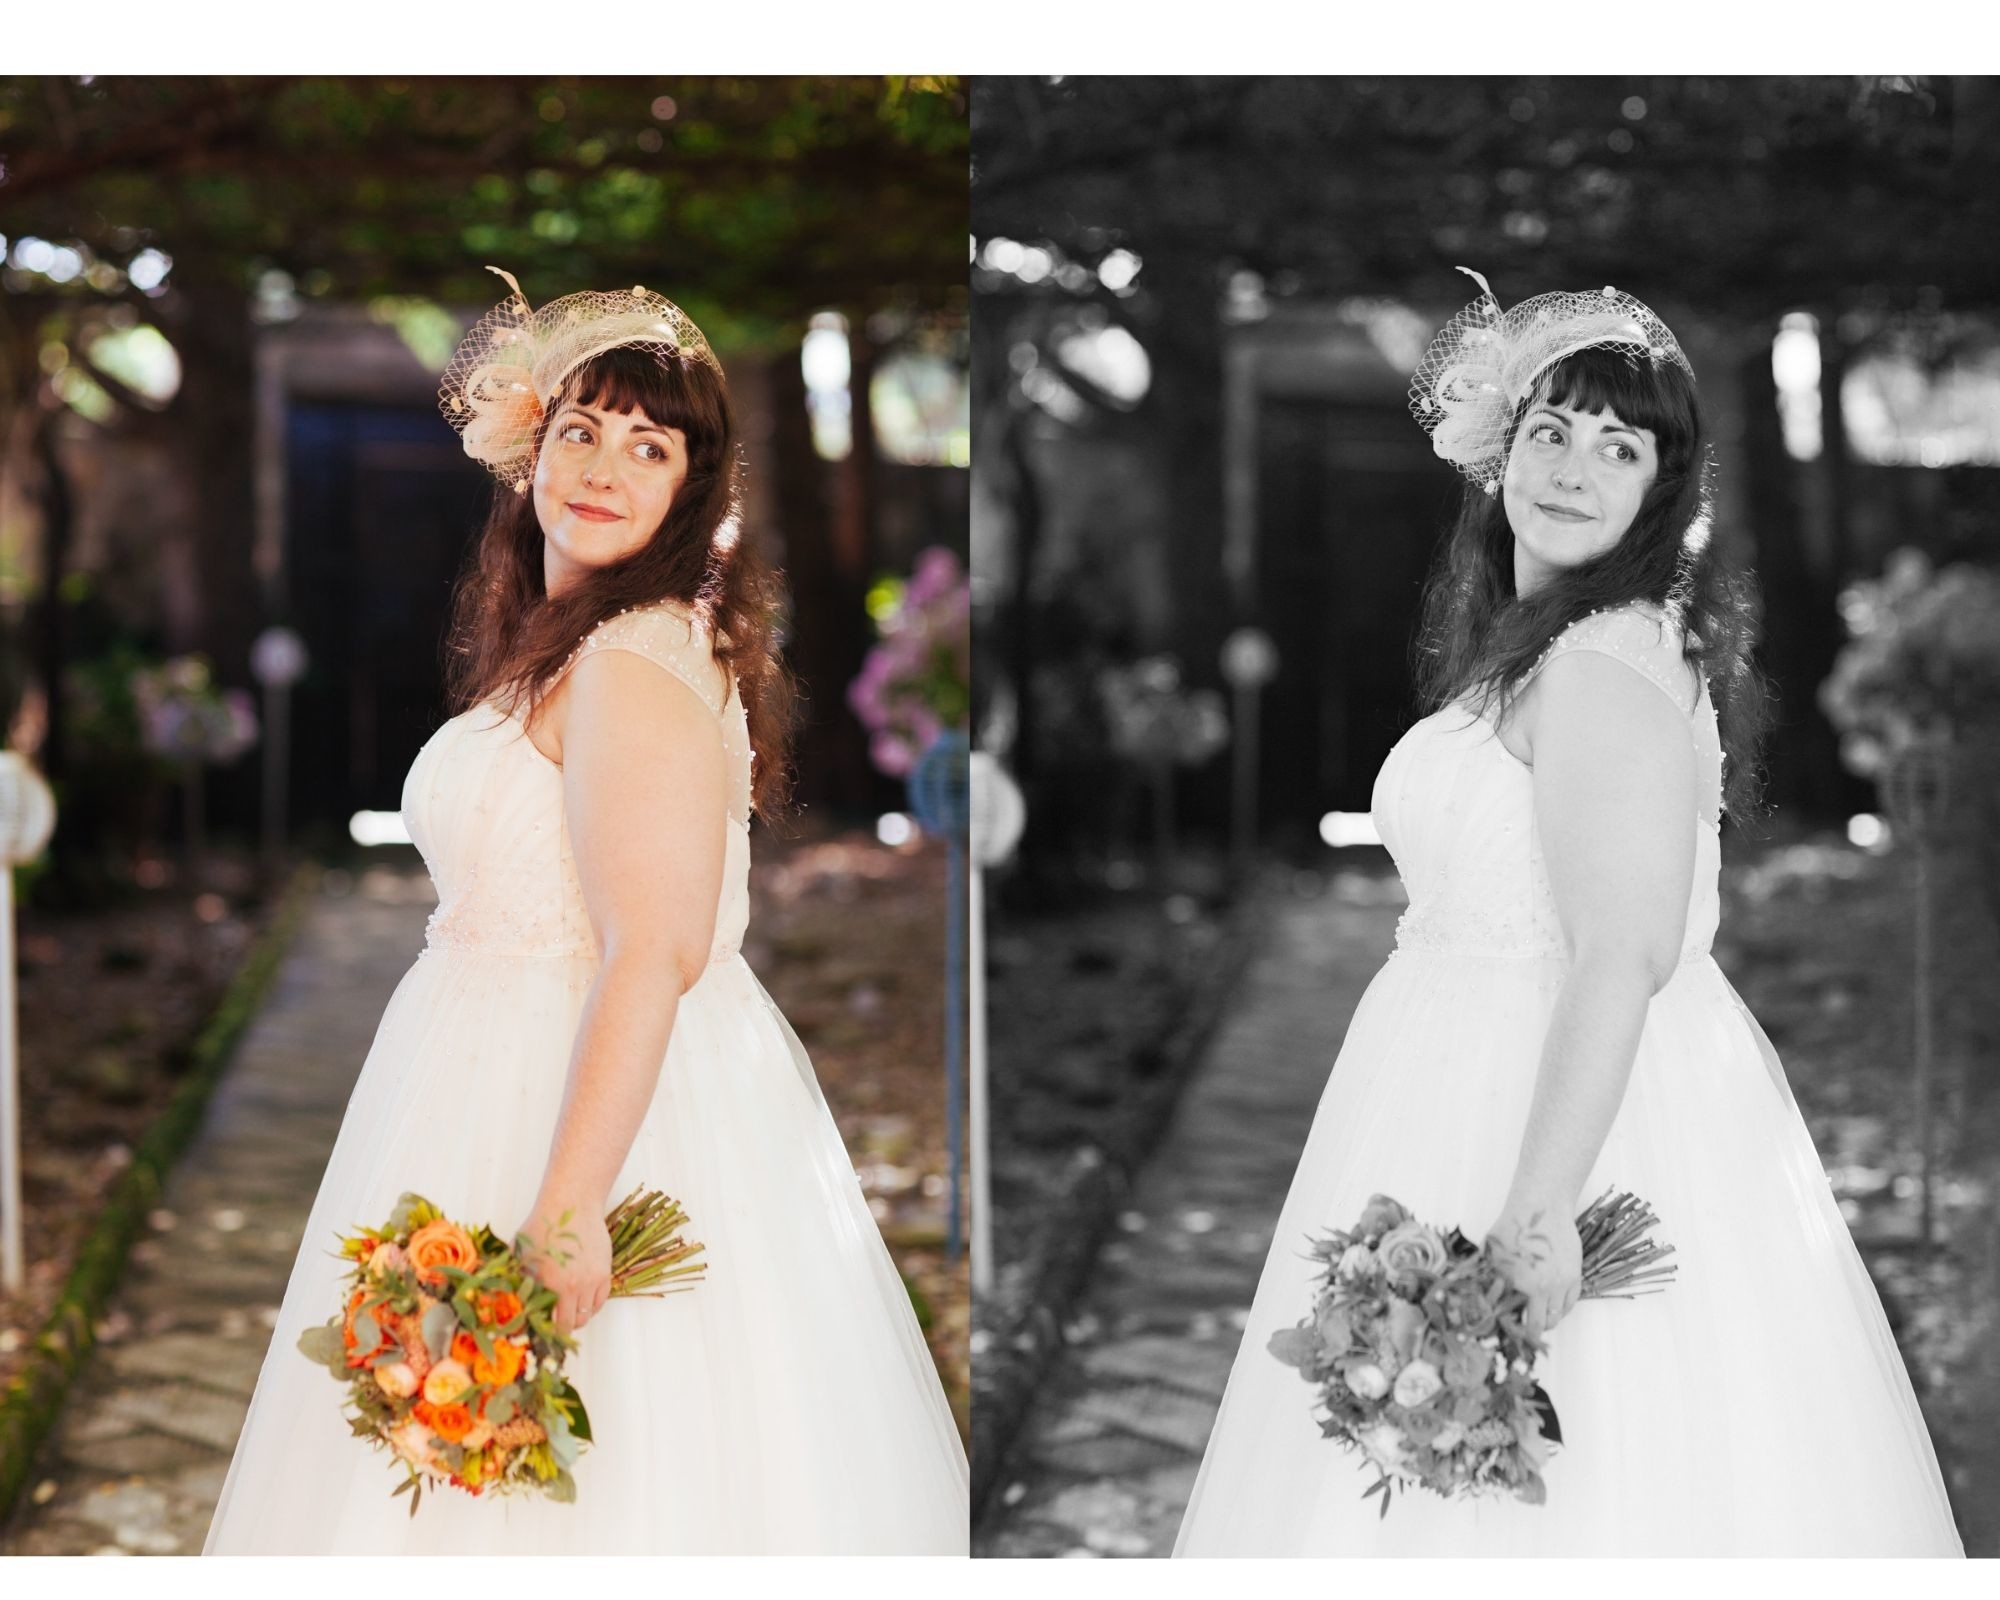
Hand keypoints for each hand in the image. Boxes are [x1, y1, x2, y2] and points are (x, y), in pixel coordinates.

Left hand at [516, 1196, 611, 1336]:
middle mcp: (574, 1286)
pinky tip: (580, 1300)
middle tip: (552, 1324)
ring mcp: (592, 1280)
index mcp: (551, 1285)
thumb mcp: (520, 1255)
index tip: (540, 1331)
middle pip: (572, 1325)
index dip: (546, 1332)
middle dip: (561, 1328)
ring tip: (566, 1311)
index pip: (552, 1325)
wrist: (572, 1205)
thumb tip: (507, 1305)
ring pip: (588, 1315)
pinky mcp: (604, 1272)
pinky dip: (591, 1306)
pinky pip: (600, 1300)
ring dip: (577, 1317)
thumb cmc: (542, 1227)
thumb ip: (516, 1281)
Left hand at [1484, 1202, 1582, 1341]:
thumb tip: (1476, 1302)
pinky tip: (1552, 1302)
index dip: (1526, 1334)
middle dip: (1537, 1327)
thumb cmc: (1511, 1228)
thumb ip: (1488, 1280)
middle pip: (1548, 1322)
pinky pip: (1572, 1299)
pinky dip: (1563, 1305)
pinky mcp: (1575, 1273)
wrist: (1541, 1208)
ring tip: (1539, 1314)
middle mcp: (1549, 1288)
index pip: (1531, 1325)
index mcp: (1528, 1287)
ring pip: (1561, 1313)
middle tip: (1527, 1325)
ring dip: (1551, 1317)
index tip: (1521, 1337)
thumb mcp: (1491, 1255)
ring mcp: (1564, 1281)